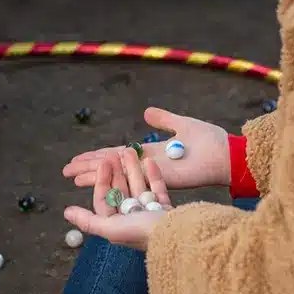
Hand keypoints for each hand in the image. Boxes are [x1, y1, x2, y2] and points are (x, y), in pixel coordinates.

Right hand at [63, 107, 229, 190]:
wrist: (226, 154)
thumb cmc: (210, 142)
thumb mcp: (181, 124)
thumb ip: (163, 120)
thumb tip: (146, 113)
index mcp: (151, 153)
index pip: (118, 155)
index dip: (98, 156)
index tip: (80, 158)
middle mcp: (147, 166)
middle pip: (111, 167)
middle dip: (88, 169)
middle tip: (66, 171)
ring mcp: (151, 175)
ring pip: (116, 175)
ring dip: (93, 176)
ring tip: (72, 177)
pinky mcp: (158, 180)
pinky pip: (129, 178)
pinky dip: (112, 178)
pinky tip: (96, 179)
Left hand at [64, 148, 172, 250]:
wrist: (177, 236)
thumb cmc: (142, 232)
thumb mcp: (110, 228)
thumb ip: (88, 220)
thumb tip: (67, 212)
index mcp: (117, 226)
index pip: (104, 199)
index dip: (102, 180)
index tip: (104, 162)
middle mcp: (132, 220)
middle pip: (122, 191)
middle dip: (118, 171)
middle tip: (118, 152)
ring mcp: (151, 214)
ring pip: (139, 187)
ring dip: (134, 168)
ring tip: (132, 150)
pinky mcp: (166, 209)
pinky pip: (158, 189)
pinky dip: (154, 175)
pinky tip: (151, 162)